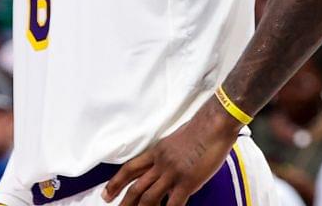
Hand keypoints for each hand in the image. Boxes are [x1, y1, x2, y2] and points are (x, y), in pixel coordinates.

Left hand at [103, 103, 240, 205]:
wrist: (215, 124)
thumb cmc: (201, 128)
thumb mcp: (175, 140)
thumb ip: (167, 155)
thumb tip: (165, 168)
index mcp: (157, 152)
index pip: (130, 169)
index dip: (115, 183)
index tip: (106, 195)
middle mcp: (160, 164)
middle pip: (136, 187)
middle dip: (124, 203)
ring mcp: (173, 173)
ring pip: (149, 198)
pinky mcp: (187, 181)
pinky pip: (173, 204)